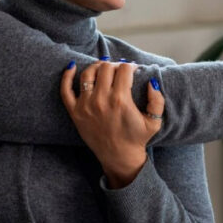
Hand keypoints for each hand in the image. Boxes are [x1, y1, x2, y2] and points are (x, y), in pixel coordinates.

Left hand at [60, 61, 164, 188]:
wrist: (119, 157)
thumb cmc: (137, 139)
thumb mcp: (154, 121)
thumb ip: (157, 100)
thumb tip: (151, 82)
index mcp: (121, 100)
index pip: (124, 69)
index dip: (130, 66)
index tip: (133, 70)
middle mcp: (101, 100)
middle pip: (106, 68)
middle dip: (115, 65)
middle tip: (119, 71)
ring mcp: (86, 105)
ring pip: (88, 74)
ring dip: (96, 67)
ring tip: (103, 69)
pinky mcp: (75, 112)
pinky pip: (66, 90)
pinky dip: (67, 76)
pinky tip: (72, 66)